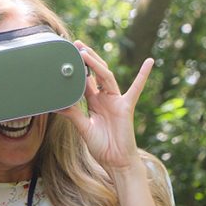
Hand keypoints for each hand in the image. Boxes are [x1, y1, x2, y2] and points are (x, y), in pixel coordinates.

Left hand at [58, 41, 152, 170]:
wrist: (115, 161)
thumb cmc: (101, 146)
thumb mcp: (83, 127)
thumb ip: (73, 114)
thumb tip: (57, 105)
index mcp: (94, 101)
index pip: (84, 80)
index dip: (77, 69)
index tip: (67, 55)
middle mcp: (105, 97)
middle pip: (95, 73)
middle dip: (86, 58)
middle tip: (75, 44)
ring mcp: (116, 100)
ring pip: (105, 76)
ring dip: (96, 63)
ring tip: (85, 50)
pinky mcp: (126, 106)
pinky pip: (136, 89)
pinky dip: (142, 75)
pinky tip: (149, 62)